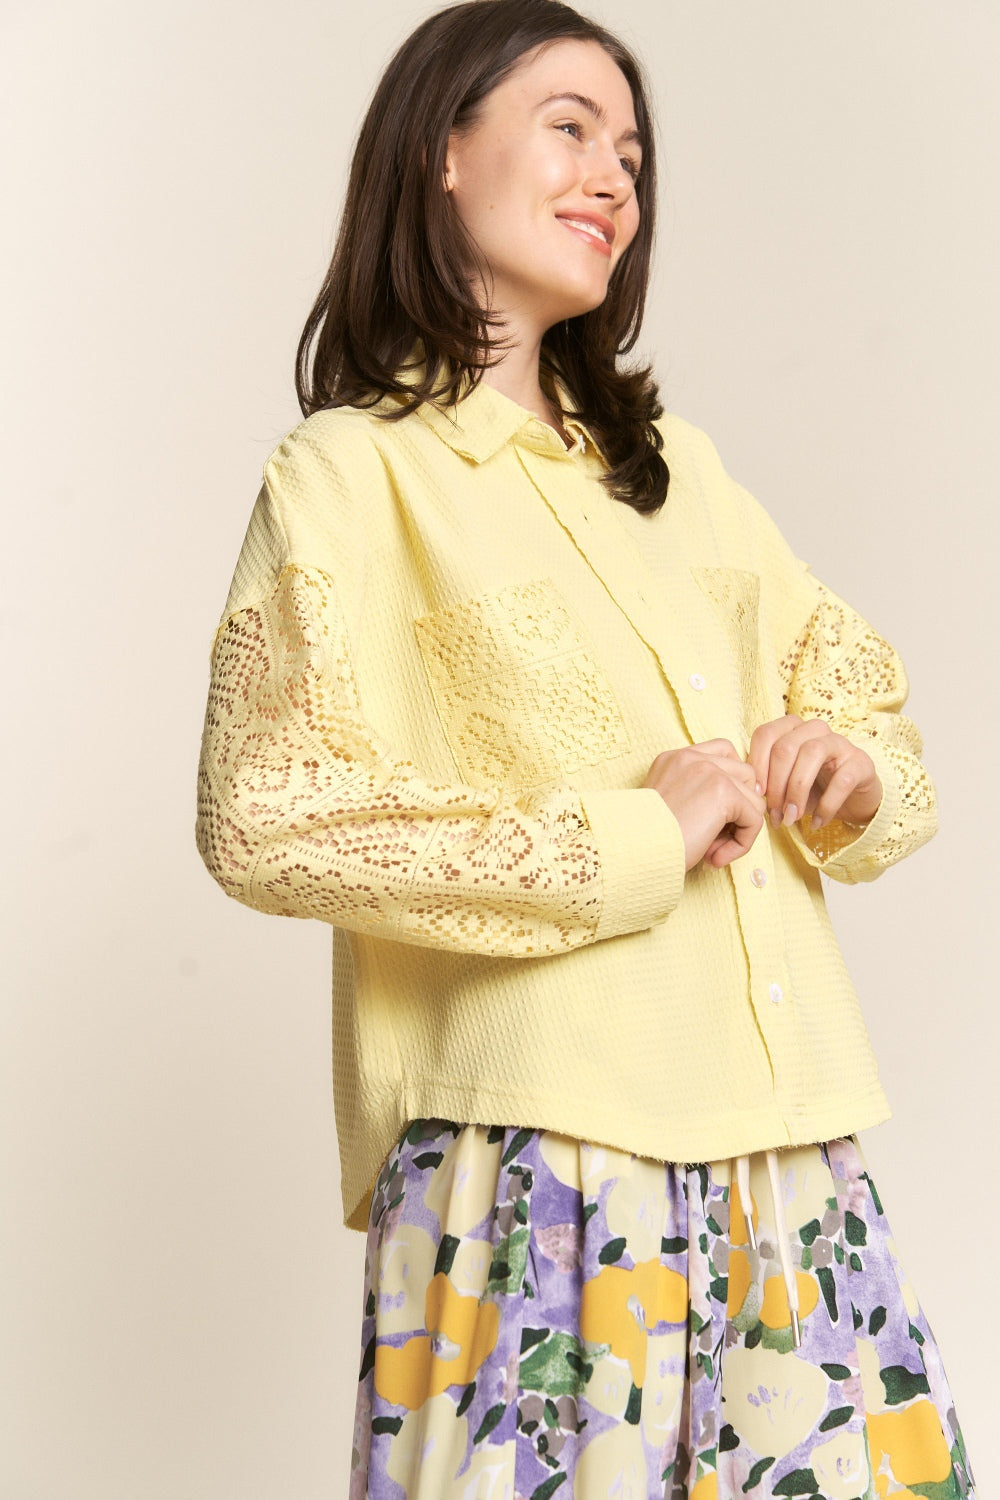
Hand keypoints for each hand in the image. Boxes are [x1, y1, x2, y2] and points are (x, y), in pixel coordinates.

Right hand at [644, 740, 764, 869]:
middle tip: (714, 840)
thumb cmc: (646, 841)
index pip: (723, 753)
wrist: (632, 851)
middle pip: (746, 773)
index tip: (719, 816)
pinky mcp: (723, 791)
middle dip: (739, 809)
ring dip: (739, 831)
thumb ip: (698, 797)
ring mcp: (709, 770)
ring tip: (712, 852)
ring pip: (754, 799)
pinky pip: (754, 818)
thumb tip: (745, 804)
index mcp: (675, 759)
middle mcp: (692, 757)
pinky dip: (741, 844)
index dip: (732, 783)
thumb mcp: (670, 809)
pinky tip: (715, 857)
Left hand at [748, 715, 881, 831]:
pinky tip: (817, 823)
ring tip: (791, 819)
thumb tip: (748, 794)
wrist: (853, 799)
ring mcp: (841, 743)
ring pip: (811, 754)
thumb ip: (766, 782)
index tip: (756, 794)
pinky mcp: (861, 763)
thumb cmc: (813, 789)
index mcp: (792, 729)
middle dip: (776, 785)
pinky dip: (826, 806)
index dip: (757, 764)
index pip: (766, 734)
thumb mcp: (784, 784)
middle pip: (785, 747)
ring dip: (797, 792)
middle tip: (773, 814)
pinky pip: (842, 780)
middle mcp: (815, 729)